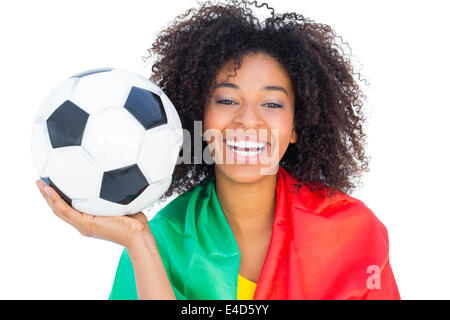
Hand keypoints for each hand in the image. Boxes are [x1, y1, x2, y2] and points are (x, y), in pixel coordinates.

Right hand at [36, 179, 151, 247]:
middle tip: (40, 181)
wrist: (138, 235)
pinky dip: (56, 200)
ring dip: (47, 197)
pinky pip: (66, 211)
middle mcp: (83, 223)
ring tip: (39, 183)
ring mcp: (83, 225)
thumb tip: (119, 174)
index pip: (69, 208)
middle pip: (59, 209)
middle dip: (48, 196)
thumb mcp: (123, 202)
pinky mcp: (86, 225)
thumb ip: (116, 192)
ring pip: (59, 210)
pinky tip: (50, 189)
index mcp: (89, 219)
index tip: (52, 183)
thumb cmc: (135, 220)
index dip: (58, 197)